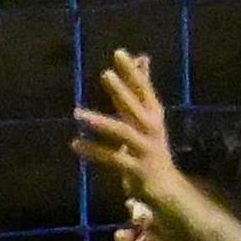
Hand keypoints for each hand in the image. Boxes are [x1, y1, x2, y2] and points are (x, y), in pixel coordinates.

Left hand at [71, 48, 190, 210]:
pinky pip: (112, 158)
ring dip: (100, 122)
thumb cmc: (150, 146)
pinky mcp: (137, 169)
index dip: (132, 72)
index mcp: (154, 115)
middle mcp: (152, 130)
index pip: (144, 89)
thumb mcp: (145, 115)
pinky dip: (93, 151)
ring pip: (123, 132)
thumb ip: (140, 88)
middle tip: (106, 74)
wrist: (166, 187)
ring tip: (78, 113)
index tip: (119, 52)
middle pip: (136, 106)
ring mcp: (145, 150)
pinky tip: (75, 144)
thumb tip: (142, 57)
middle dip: (122, 90)